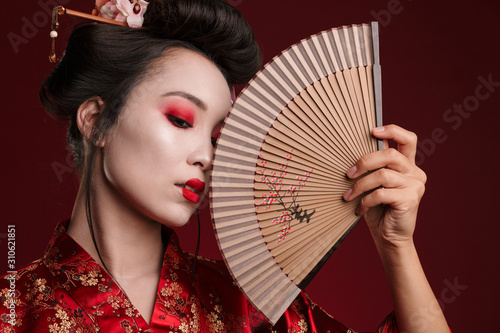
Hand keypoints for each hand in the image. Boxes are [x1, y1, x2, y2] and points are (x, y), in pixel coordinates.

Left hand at [342, 125, 426, 248]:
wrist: (389, 237)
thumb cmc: (379, 209)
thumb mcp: (375, 184)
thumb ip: (374, 167)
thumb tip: (354, 149)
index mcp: (408, 165)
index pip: (408, 139)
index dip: (392, 131)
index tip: (372, 131)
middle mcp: (415, 172)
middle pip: (389, 155)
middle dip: (364, 161)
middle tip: (348, 174)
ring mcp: (415, 186)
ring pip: (382, 175)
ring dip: (360, 185)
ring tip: (348, 195)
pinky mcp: (410, 199)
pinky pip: (381, 193)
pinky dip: (365, 201)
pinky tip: (359, 209)